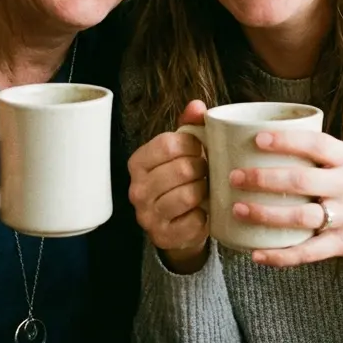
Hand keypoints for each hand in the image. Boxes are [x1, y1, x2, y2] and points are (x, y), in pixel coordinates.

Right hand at [127, 100, 209, 272]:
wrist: (178, 224)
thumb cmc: (181, 179)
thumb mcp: (182, 150)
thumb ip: (189, 125)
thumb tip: (197, 105)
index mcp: (138, 162)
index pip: (168, 143)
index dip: (193, 144)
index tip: (200, 149)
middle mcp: (137, 189)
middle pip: (181, 169)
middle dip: (201, 168)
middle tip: (205, 171)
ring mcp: (147, 215)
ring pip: (188, 195)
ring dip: (204, 191)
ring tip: (204, 189)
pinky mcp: (163, 236)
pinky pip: (193, 221)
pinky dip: (204, 216)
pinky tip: (202, 212)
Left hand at [231, 130, 342, 269]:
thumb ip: (317, 154)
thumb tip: (261, 137)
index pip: (316, 145)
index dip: (286, 141)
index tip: (257, 139)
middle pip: (302, 181)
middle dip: (264, 179)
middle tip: (234, 177)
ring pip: (301, 217)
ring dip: (266, 214)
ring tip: (238, 209)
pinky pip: (308, 252)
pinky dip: (281, 255)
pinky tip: (256, 254)